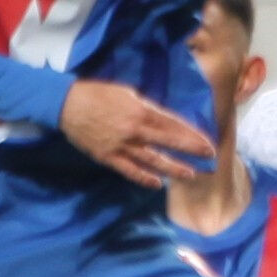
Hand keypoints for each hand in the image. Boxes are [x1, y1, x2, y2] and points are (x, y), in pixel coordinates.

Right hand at [55, 76, 213, 188]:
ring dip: (173, 168)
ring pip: (153, 160)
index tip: (207, 141)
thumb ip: (146, 107)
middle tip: (209, 157)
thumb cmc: (97, 93)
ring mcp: (121, 146)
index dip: (191, 134)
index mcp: (140, 111)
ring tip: (190, 175)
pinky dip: (144, 178)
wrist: (67, 104)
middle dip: (190, 150)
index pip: (173, 124)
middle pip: (168, 142)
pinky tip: (157, 184)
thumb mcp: (126, 93)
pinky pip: (129, 171)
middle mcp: (134, 130)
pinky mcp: (108, 157)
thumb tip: (163, 119)